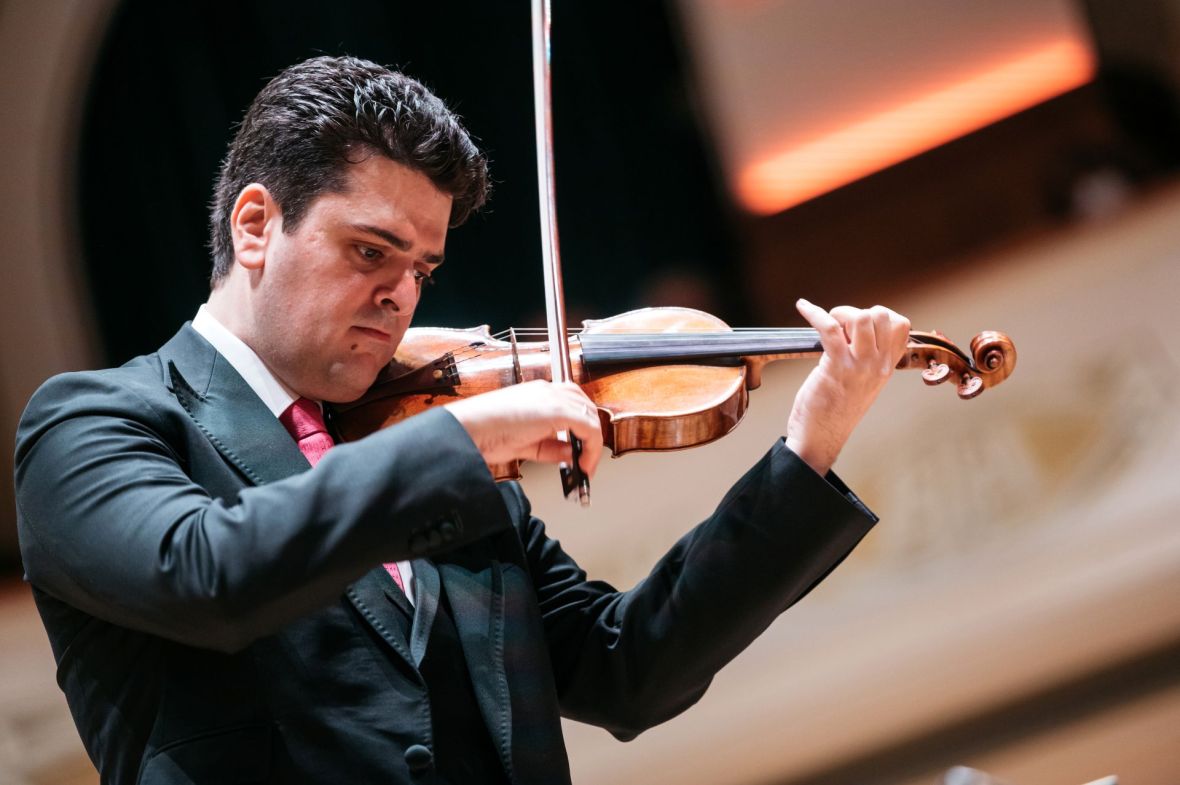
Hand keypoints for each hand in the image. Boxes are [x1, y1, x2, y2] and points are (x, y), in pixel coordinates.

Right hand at [444, 380, 603, 475]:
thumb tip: (571, 454)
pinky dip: (591, 448)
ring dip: (593, 442)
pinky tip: (582, 465)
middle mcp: (546, 391)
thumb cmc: (483, 434)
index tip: (580, 452)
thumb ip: (550, 447)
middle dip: (591, 435)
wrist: (466, 430)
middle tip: (587, 461)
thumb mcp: (524, 444)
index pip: (571, 403)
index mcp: (536, 394)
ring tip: (586, 465)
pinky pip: (589, 427)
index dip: (581, 428)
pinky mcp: (556, 411)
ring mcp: (552, 398)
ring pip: (590, 415)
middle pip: (584, 407)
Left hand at [785, 299, 909, 474]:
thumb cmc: (835, 409)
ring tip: (828, 324)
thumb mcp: (863, 382)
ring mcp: (860, 366)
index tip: (857, 327)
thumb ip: (867, 359)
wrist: (820, 437)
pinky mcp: (836, 367)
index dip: (878, 316)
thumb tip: (853, 329)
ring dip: (840, 313)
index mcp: (887, 367)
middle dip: (858, 312)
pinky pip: (829, 328)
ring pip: (862, 318)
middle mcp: (878, 365)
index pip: (902, 326)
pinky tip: (804, 307)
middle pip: (883, 315)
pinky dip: (814, 313)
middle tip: (840, 328)